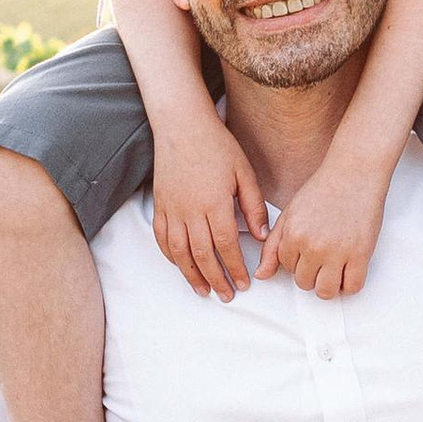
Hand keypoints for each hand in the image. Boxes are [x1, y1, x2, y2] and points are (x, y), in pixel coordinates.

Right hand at [152, 122, 268, 302]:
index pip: (226, 245)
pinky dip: (170, 256)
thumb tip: (262, 236)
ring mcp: (172, 209)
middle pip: (203, 255)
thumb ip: (254, 205)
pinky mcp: (160, 204)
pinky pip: (162, 238)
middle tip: (227, 295)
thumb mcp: (244, 172)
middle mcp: (190, 210)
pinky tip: (181, 266)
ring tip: (203, 290)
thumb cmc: (217, 145)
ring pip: (179, 252)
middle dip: (216, 279)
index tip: (243, 283)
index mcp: (214, 203)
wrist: (182, 125)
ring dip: (192, 274)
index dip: (235, 267)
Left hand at [261, 147, 392, 301]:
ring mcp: (337, 252)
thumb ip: (273, 246)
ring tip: (334, 267)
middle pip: (304, 283)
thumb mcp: (290, 215)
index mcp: (293, 235)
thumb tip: (261, 274)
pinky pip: (352, 287)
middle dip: (311, 273)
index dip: (297, 260)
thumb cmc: (325, 190)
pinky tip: (348, 270)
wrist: (354, 174)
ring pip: (325, 291)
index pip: (286, 267)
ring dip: (328, 284)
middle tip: (322, 256)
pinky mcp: (360, 254)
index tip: (308, 249)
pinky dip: (349, 285)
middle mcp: (313, 246)